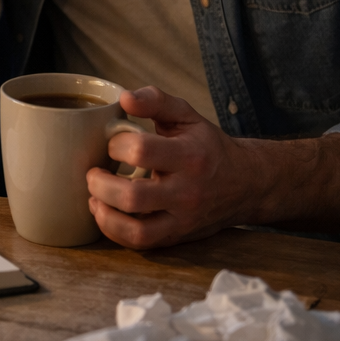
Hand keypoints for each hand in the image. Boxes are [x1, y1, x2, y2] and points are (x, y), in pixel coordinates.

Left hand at [85, 86, 251, 248]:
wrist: (245, 184)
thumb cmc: (207, 146)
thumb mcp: (187, 115)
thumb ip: (155, 100)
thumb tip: (124, 97)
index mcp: (189, 156)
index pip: (142, 150)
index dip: (116, 144)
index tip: (112, 143)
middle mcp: (187, 191)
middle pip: (133, 196)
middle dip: (100, 183)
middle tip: (93, 172)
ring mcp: (182, 219)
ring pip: (136, 230)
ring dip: (104, 213)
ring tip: (94, 196)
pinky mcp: (177, 236)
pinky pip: (140, 243)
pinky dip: (114, 230)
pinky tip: (104, 212)